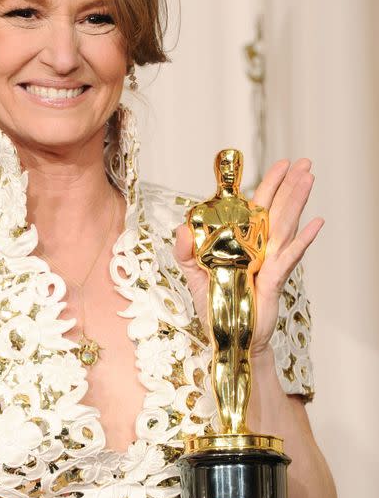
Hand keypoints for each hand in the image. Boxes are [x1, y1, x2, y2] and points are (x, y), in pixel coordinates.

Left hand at [173, 159, 323, 353]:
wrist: (229, 336)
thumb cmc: (216, 305)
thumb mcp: (193, 274)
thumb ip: (184, 250)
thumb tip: (182, 227)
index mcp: (241, 242)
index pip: (254, 208)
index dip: (266, 186)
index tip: (278, 166)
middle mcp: (258, 248)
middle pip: (275, 210)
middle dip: (288, 185)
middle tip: (303, 162)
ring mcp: (268, 262)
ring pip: (284, 225)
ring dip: (297, 201)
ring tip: (309, 178)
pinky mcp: (273, 280)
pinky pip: (288, 257)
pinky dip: (302, 241)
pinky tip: (315, 223)